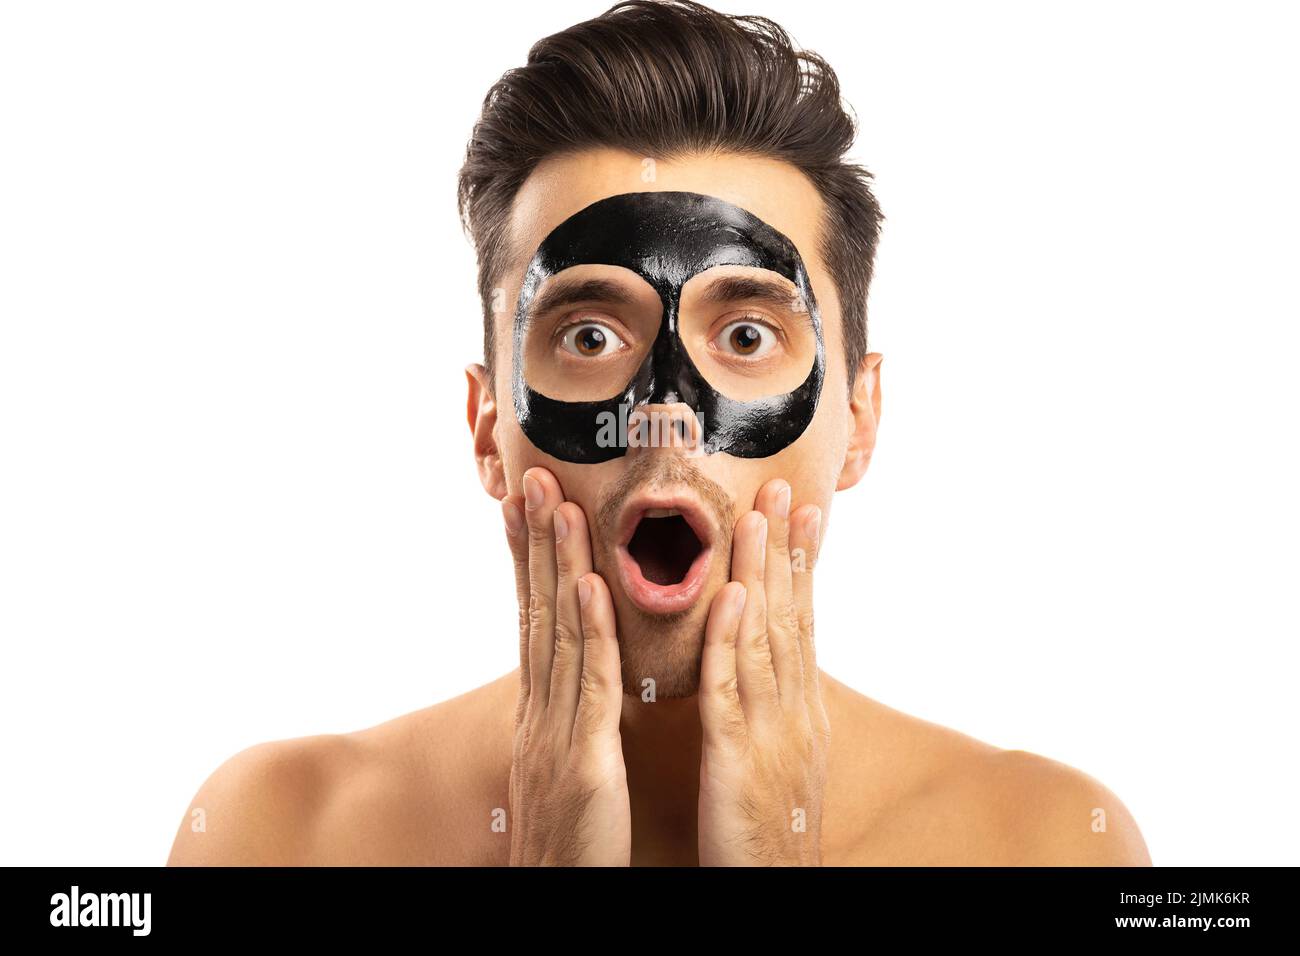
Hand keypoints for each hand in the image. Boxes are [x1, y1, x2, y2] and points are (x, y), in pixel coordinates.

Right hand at [501, 466, 630, 865]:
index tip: (527, 504)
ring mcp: (555, 732)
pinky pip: (589, 687)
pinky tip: (588, 586)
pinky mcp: (582, 761)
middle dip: (533, 540)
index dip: (529, 559)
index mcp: (541, 710)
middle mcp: (540, 710)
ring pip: (558, 633)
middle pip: (536, 610)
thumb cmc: (574, 836)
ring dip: (556, 563)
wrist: (559, 896)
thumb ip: (569, 714)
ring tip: (554, 502)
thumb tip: (570, 674)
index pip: (534, 618)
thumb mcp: (565, 763)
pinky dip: (589, 632)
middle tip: (530, 477)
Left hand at [696, 478, 828, 865]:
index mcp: (802, 710)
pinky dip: (733, 640)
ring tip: (758, 515)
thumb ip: (773, 705)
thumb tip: (773, 664)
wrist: (775, 890)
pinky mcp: (741, 760)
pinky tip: (733, 597)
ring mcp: (773, 733)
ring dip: (762, 572)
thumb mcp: (779, 757)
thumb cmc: (767, 829)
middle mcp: (796, 712)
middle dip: (786, 548)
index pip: (802, 622)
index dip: (800, 564)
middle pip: (792, 616)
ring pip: (767, 638)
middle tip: (784, 486)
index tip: (800, 510)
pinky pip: (733, 690)